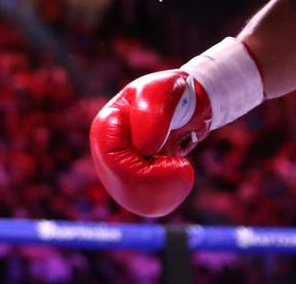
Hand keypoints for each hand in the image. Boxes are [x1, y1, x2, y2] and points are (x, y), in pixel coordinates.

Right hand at [89, 69, 211, 216]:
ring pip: (137, 200)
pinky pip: (150, 201)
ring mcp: (122, 167)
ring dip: (166, 191)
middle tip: (182, 168)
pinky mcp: (138, 181)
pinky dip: (170, 194)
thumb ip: (151, 116)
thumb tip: (144, 149)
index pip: (112, 161)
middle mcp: (108, 150)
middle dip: (158, 183)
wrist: (190, 104)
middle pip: (124, 187)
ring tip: (181, 169)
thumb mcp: (162, 93)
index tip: (167, 153)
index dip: (141, 168)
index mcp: (106, 127)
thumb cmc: (172, 93)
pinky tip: (178, 175)